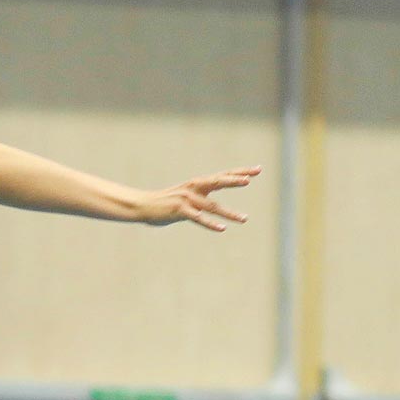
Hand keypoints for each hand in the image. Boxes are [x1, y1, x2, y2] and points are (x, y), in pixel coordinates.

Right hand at [137, 166, 260, 229]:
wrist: (142, 205)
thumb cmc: (164, 203)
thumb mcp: (185, 197)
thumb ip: (200, 199)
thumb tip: (212, 208)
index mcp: (197, 184)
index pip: (223, 176)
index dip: (240, 173)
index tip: (258, 170)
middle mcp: (194, 189)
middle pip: (218, 182)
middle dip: (234, 180)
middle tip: (250, 179)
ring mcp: (187, 200)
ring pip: (212, 206)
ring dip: (229, 213)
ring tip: (244, 219)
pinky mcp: (180, 211)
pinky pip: (198, 218)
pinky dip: (210, 223)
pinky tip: (222, 228)